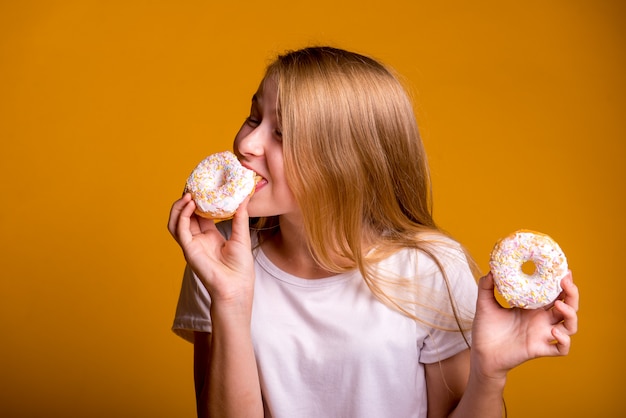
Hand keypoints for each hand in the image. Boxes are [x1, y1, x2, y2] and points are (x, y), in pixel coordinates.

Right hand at [167, 193, 254, 307]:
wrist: (237, 286)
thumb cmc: (240, 267)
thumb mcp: (241, 236)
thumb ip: (240, 216)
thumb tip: (245, 197)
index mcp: (209, 236)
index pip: (198, 214)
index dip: (198, 200)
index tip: (203, 186)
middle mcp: (197, 239)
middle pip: (184, 215)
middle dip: (186, 200)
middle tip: (192, 185)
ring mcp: (191, 245)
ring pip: (176, 222)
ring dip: (179, 206)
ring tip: (188, 193)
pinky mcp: (188, 250)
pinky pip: (180, 230)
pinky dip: (182, 216)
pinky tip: (190, 205)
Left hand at [471, 271, 578, 379]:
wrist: (481, 353)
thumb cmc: (486, 329)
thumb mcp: (485, 304)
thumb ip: (486, 286)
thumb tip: (491, 269)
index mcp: (533, 308)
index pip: (555, 293)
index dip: (562, 283)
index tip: (564, 270)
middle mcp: (541, 320)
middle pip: (568, 306)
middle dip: (572, 294)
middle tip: (565, 282)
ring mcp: (542, 335)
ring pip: (570, 326)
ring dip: (571, 315)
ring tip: (559, 305)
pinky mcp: (539, 349)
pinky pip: (561, 349)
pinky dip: (564, 341)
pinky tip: (553, 331)